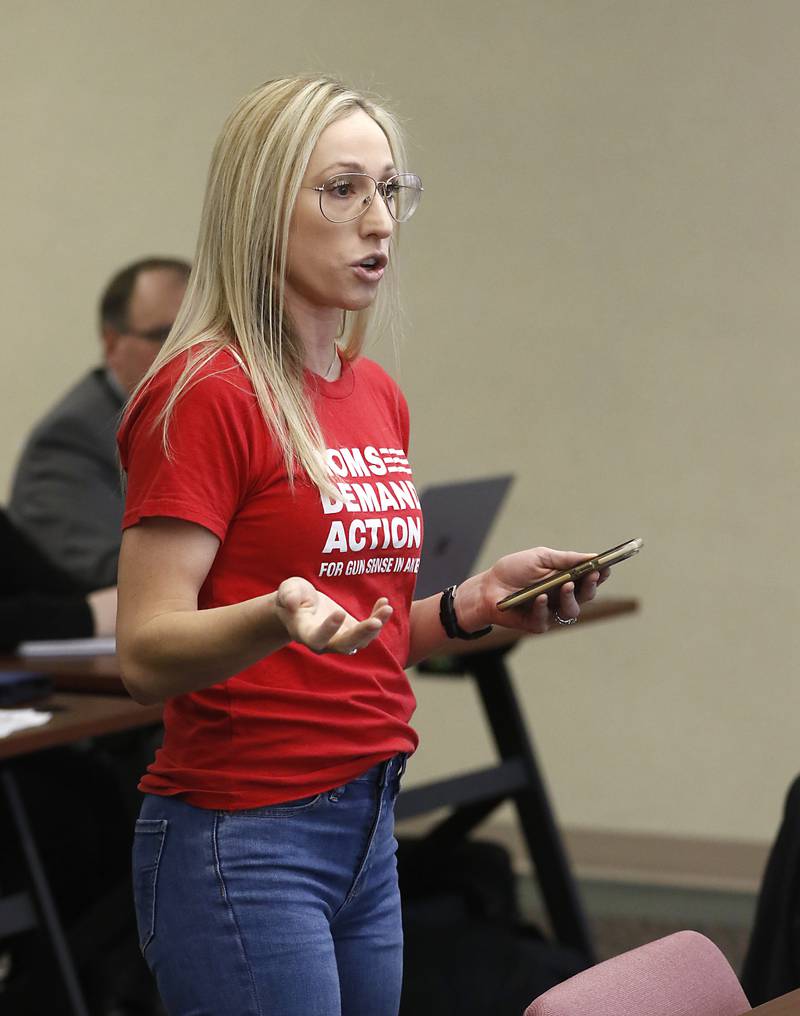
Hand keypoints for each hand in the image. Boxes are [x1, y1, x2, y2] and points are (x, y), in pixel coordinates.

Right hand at [274, 577, 392, 654]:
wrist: (301, 606)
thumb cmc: (293, 596)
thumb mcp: (288, 590)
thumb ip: (288, 595)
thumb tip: (290, 601)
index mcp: (305, 633)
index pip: (317, 638)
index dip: (329, 629)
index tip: (340, 612)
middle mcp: (324, 643)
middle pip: (345, 646)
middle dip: (361, 635)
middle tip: (375, 623)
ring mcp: (340, 640)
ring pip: (361, 641)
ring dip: (375, 627)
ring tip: (387, 608)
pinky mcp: (352, 632)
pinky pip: (369, 631)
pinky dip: (378, 618)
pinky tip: (384, 602)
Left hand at [458, 548, 609, 634]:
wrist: (486, 587)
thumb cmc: (512, 571)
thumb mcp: (540, 557)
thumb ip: (565, 558)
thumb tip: (594, 556)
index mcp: (565, 579)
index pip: (589, 579)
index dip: (600, 574)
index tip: (606, 566)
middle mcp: (562, 597)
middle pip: (586, 595)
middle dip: (591, 585)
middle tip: (593, 574)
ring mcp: (551, 612)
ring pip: (571, 610)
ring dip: (571, 597)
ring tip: (567, 585)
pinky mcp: (536, 624)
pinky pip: (546, 619)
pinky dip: (543, 608)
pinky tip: (540, 597)